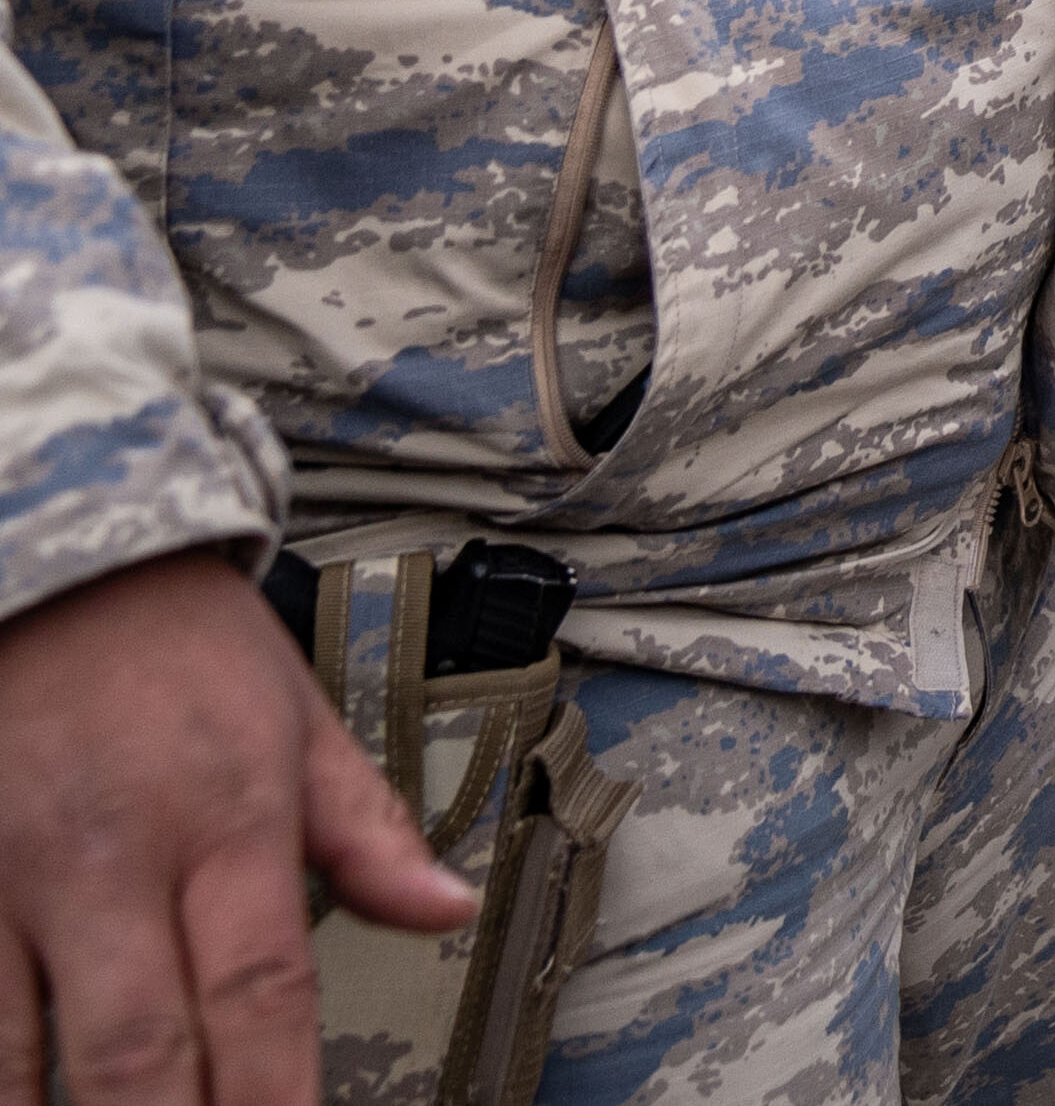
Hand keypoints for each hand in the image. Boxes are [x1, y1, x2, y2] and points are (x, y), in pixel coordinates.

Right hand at [0, 553, 477, 1105]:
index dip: (274, 1096)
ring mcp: (10, 879)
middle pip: (139, 1049)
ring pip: (22, 1051)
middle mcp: (113, 860)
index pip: (261, 992)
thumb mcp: (298, 718)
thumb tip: (449, 910)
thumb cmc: (178, 647)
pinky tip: (26, 1099)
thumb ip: (367, 833)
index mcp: (226, 820)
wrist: (50, 565)